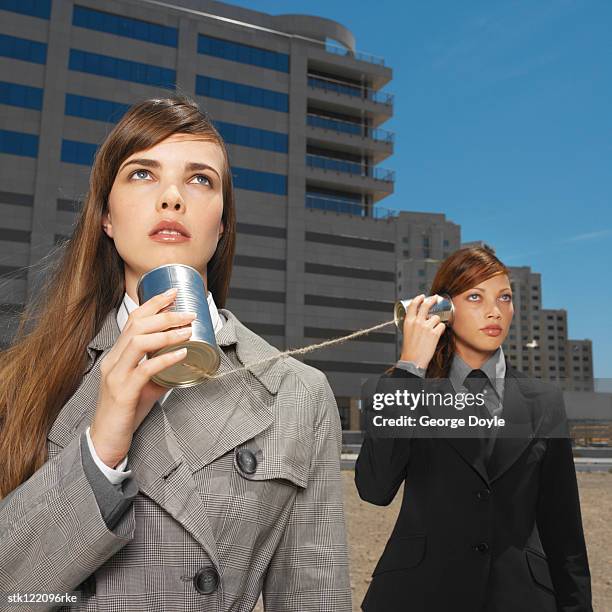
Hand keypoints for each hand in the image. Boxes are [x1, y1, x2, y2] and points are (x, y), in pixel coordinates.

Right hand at [89, 288, 195, 467]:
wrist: (106, 440)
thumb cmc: (125, 412)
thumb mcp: (145, 385)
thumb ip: (159, 370)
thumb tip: (183, 358)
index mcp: (117, 355)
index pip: (133, 321)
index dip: (153, 304)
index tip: (173, 293)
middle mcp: (113, 360)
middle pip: (137, 326)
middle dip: (164, 314)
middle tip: (188, 312)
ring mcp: (116, 375)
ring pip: (138, 342)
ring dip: (166, 333)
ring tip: (188, 330)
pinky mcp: (123, 392)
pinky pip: (145, 370)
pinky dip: (165, 358)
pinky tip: (182, 353)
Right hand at [399, 294, 446, 369]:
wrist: (413, 359)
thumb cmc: (410, 348)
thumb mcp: (407, 332)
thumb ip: (413, 324)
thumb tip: (421, 318)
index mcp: (408, 321)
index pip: (413, 305)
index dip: (418, 298)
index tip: (422, 296)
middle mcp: (417, 322)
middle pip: (426, 305)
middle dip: (432, 300)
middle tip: (435, 298)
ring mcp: (426, 327)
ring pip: (436, 317)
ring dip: (437, 321)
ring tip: (433, 328)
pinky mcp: (434, 333)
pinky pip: (441, 325)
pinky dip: (441, 328)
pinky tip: (437, 333)